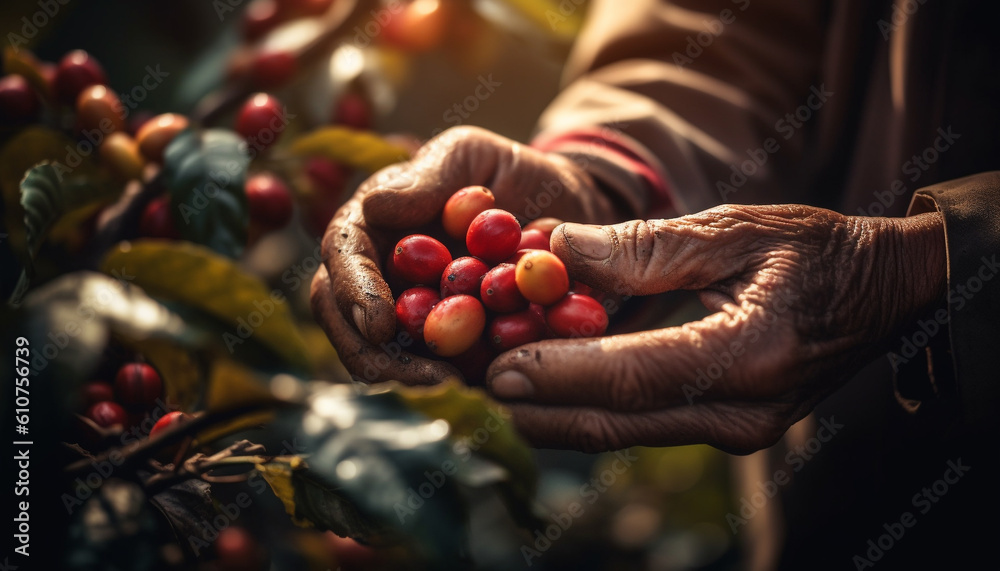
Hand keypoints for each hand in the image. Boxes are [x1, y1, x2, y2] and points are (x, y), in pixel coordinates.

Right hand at [311, 126, 621, 384]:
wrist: (565, 208)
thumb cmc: (509, 171)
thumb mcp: (471, 154)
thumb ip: (428, 176)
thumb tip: (374, 206)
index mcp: (373, 223)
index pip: (342, 254)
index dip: (353, 291)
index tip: (380, 324)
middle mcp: (380, 274)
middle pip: (348, 319)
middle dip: (376, 355)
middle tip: (421, 375)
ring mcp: (409, 315)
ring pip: (385, 357)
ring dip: (411, 379)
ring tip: (454, 390)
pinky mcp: (445, 347)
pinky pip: (436, 373)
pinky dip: (455, 385)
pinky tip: (484, 393)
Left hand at [484, 205, 946, 453]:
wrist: (885, 297)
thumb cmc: (818, 252)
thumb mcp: (738, 230)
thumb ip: (645, 247)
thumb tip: (553, 248)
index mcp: (747, 356)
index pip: (631, 376)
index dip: (556, 374)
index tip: (493, 368)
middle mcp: (737, 413)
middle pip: (611, 423)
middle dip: (534, 407)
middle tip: (469, 381)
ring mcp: (731, 431)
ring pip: (616, 431)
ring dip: (549, 412)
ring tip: (489, 378)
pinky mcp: (720, 430)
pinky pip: (635, 423)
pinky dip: (583, 406)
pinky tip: (541, 381)